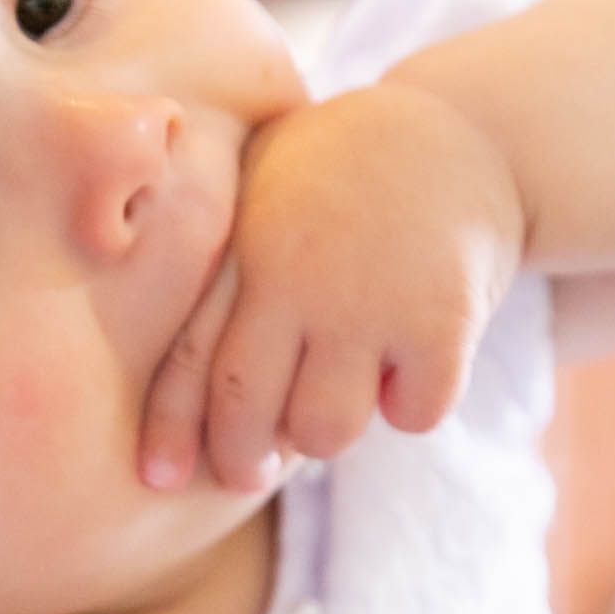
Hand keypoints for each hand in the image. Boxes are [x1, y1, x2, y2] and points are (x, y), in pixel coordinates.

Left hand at [141, 82, 524, 492]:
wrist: (460, 134)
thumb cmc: (337, 177)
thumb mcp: (260, 187)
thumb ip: (216, 267)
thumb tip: (180, 382)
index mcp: (242, 246)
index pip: (190, 356)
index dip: (169, 428)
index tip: (155, 479)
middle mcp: (295, 275)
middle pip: (247, 410)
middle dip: (242, 459)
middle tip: (249, 472)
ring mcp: (367, 299)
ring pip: (325, 430)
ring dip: (331, 428)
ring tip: (342, 383)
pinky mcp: (440, 320)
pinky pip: (412, 415)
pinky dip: (412, 402)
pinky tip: (412, 360)